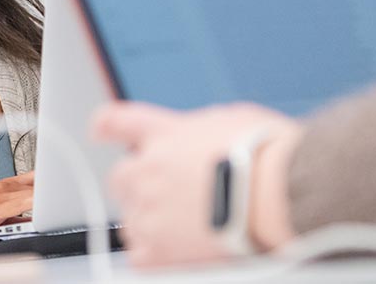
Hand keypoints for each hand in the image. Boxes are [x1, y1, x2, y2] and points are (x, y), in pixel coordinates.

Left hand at [96, 101, 302, 267]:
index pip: (119, 121)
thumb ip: (204, 130)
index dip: (106, 126)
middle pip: (120, 178)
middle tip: (169, 197)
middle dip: (138, 186)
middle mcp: (149, 169)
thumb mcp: (234, 120)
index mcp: (167, 134)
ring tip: (184, 228)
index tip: (99, 131)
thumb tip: (206, 138)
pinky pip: (138, 256)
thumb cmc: (268, 155)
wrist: (276, 193)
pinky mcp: (158, 249)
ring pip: (129, 219)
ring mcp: (149, 210)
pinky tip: (175, 252)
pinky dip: (152, 256)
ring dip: (148, 223)